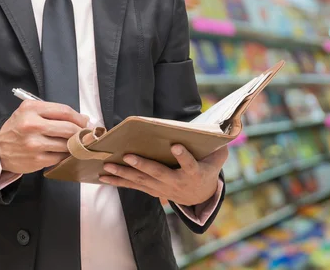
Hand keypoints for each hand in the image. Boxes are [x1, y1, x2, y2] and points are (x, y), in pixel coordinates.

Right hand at [0, 100, 88, 173]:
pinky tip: (63, 152)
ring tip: (73, 143)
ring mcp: (34, 144)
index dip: (80, 118)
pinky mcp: (37, 160)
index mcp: (32, 109)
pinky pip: (61, 157)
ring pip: (67, 144)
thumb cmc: (19, 128)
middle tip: (84, 134)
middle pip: (69, 128)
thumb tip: (84, 119)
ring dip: (74, 145)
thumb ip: (56, 113)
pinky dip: (66, 155)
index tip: (85, 122)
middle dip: (81, 132)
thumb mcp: (31, 112)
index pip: (65, 111)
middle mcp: (32, 125)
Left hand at [100, 145, 227, 205]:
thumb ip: (219, 148)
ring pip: (142, 181)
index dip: (183, 156)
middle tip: (128, 156)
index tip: (176, 146)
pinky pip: (134, 186)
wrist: (200, 197)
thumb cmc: (207, 171)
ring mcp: (163, 188)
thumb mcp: (217, 159)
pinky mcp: (153, 190)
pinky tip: (104, 178)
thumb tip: (226, 131)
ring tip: (108, 167)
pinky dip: (119, 182)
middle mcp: (176, 182)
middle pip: (158, 174)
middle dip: (143, 165)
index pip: (190, 165)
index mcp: (194, 173)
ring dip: (124, 174)